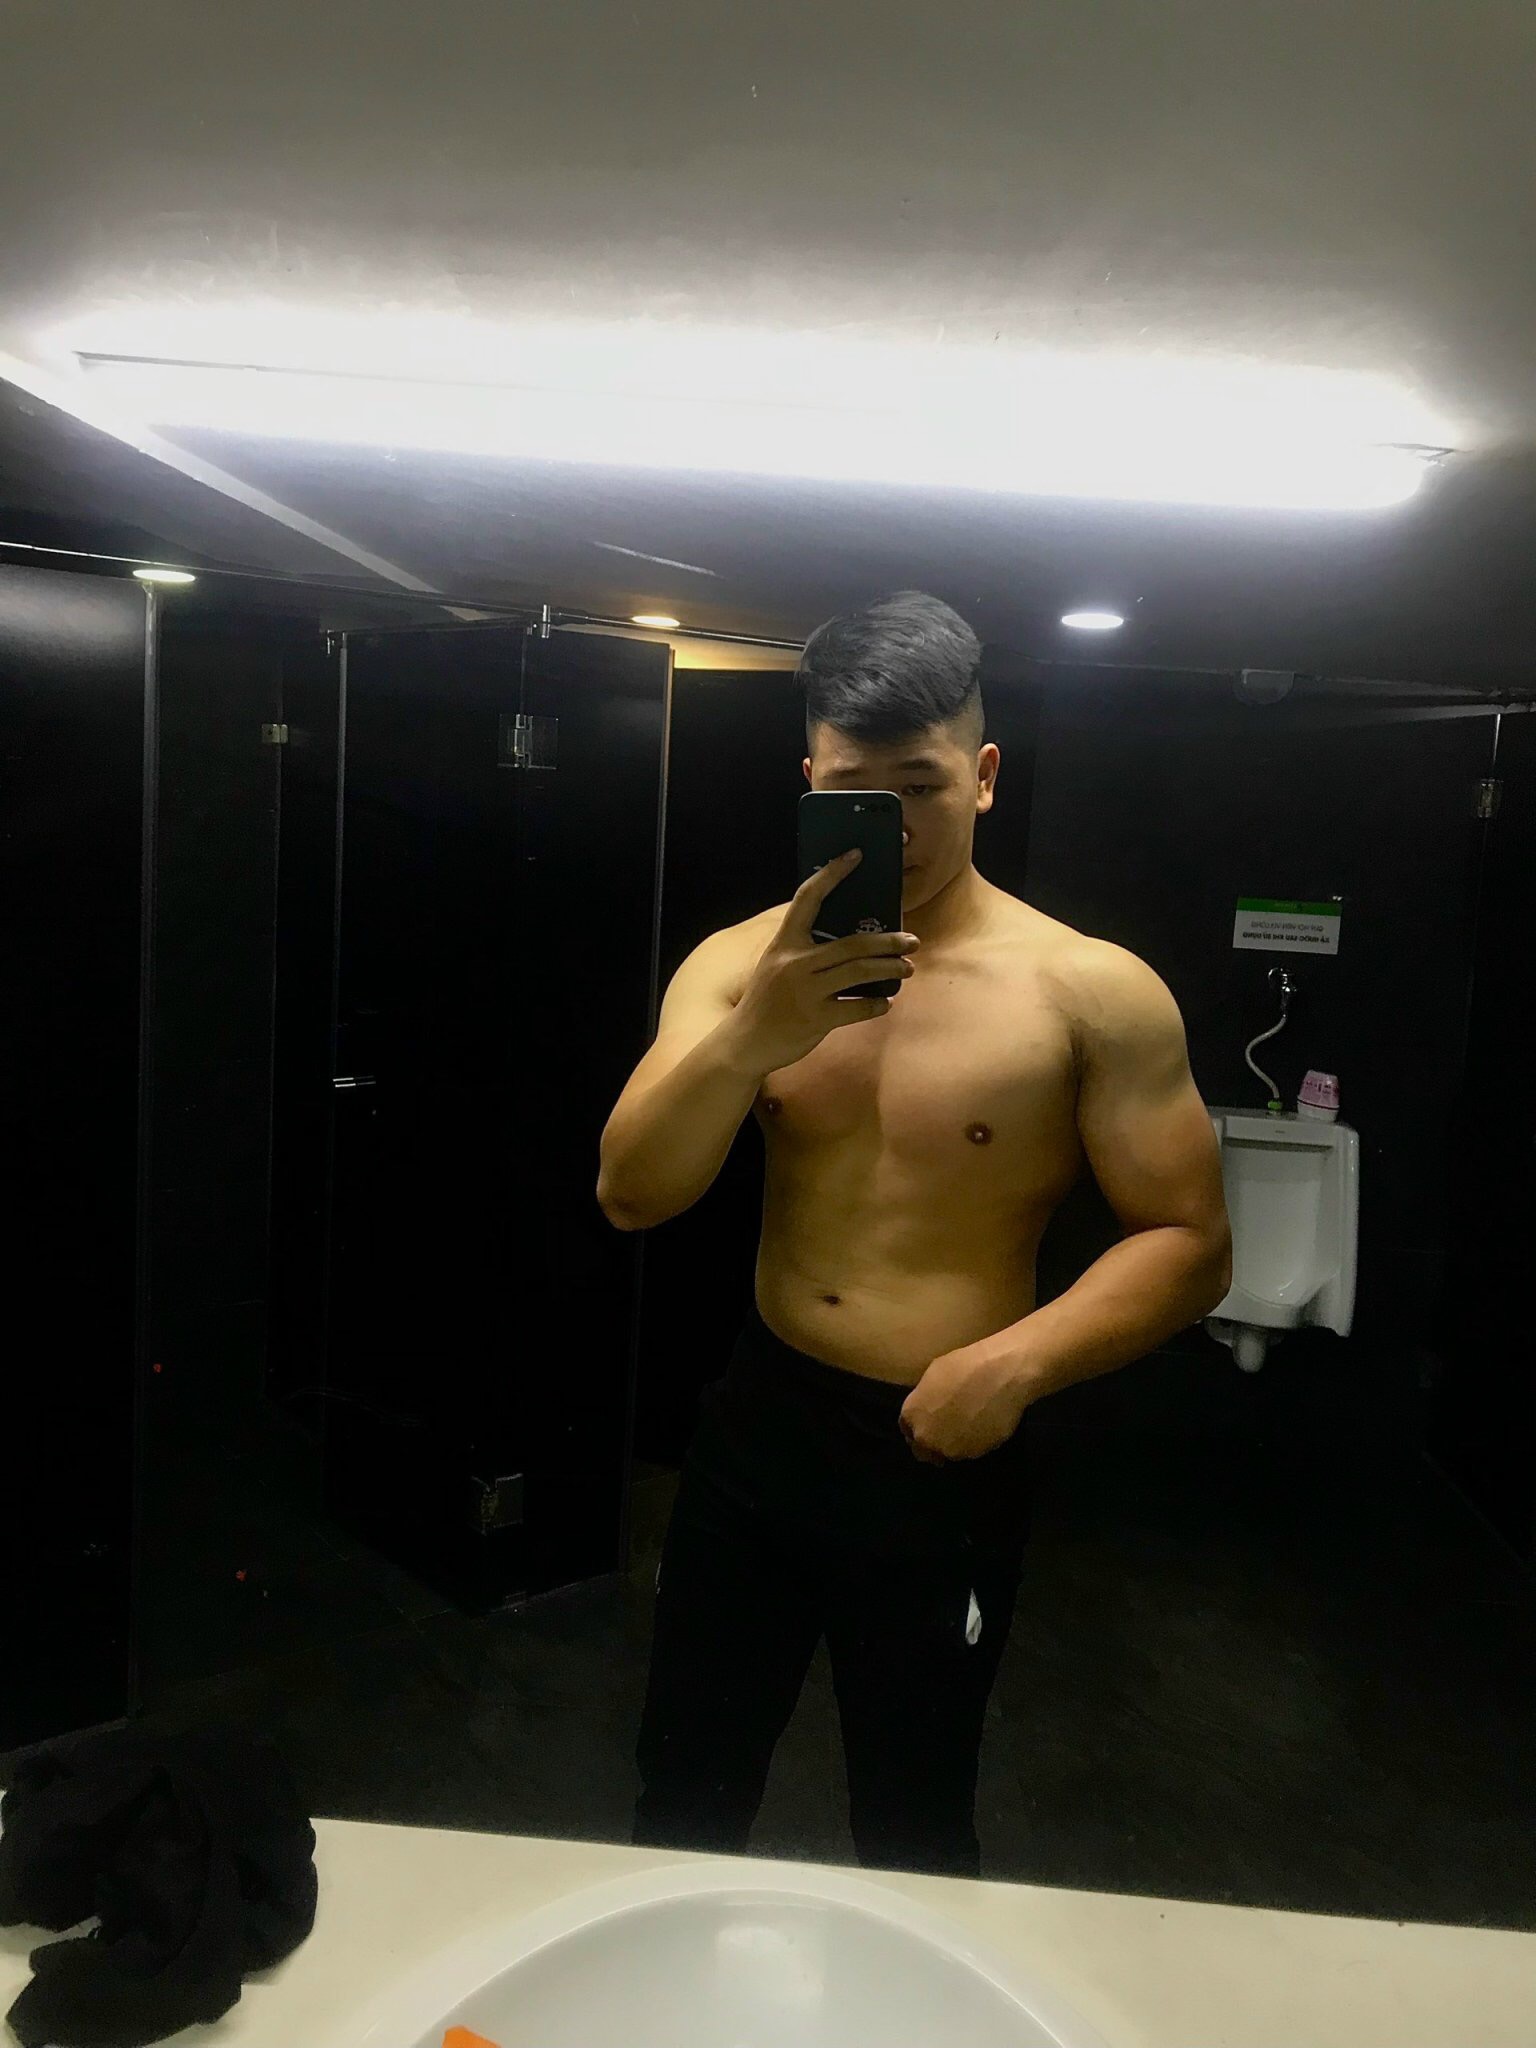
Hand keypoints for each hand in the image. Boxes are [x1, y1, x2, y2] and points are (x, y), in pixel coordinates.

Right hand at [725, 851, 919, 1073]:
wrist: (744, 1043)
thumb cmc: (766, 1001)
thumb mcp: (776, 965)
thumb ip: (804, 949)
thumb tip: (849, 938)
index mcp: (784, 943)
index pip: (808, 898)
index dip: (832, 874)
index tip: (855, 855)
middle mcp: (795, 963)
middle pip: (852, 943)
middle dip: (888, 941)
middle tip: (911, 940)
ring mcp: (806, 992)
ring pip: (860, 972)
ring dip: (890, 968)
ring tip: (907, 967)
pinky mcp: (816, 1019)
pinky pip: (857, 1007)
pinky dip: (876, 1004)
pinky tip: (885, 1002)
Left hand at [899, 1345, 1031, 1463]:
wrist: (1001, 1374)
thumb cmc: (964, 1366)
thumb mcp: (932, 1375)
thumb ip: (924, 1400)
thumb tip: (929, 1408)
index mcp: (913, 1417)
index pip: (908, 1433)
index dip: (918, 1427)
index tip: (928, 1423)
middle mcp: (928, 1439)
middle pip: (925, 1451)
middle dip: (932, 1443)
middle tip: (947, 1429)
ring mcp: (954, 1450)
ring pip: (950, 1452)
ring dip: (955, 1443)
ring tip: (969, 1424)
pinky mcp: (979, 1454)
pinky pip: (973, 1450)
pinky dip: (975, 1442)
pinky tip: (984, 1424)